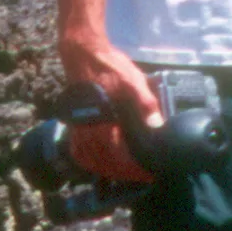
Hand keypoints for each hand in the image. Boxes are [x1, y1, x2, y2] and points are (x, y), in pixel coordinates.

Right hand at [58, 42, 160, 183]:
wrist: (83, 54)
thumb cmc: (109, 68)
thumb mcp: (133, 83)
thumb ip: (145, 106)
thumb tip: (157, 128)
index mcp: (104, 124)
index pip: (121, 157)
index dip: (136, 169)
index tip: (149, 173)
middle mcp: (88, 132)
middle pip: (106, 164)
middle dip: (125, 173)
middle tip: (142, 176)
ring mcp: (79, 130)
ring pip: (92, 161)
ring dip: (108, 171)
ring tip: (125, 173)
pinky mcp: (74, 125)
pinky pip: (79, 152)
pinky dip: (90, 162)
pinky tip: (101, 163)